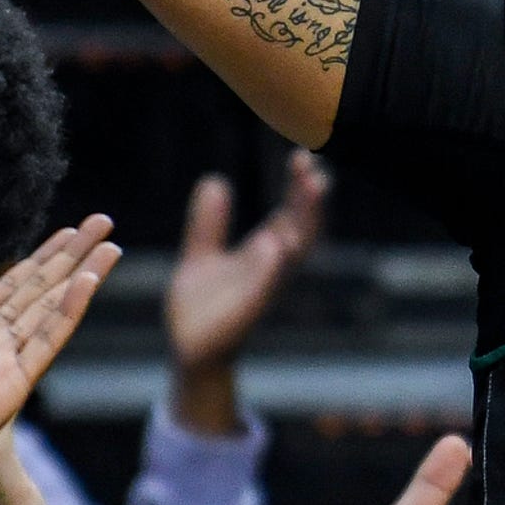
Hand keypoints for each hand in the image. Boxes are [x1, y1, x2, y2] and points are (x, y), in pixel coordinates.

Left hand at [0, 218, 120, 504]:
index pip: (8, 289)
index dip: (37, 259)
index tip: (64, 234)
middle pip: (39, 289)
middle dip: (70, 255)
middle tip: (100, 221)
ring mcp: (5, 364)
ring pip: (51, 308)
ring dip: (81, 274)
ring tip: (109, 243)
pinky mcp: (12, 386)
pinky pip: (46, 341)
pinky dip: (69, 310)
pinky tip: (87, 282)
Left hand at [166, 150, 325, 376]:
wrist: (189, 348)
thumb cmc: (201, 306)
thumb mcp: (200, 253)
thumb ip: (209, 222)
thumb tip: (215, 180)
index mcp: (264, 253)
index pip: (290, 213)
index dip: (297, 187)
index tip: (301, 157)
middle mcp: (272, 267)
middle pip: (301, 227)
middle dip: (310, 199)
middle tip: (315, 169)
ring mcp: (264, 287)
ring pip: (294, 251)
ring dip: (305, 221)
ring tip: (313, 190)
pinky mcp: (249, 308)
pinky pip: (267, 284)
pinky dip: (275, 264)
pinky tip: (278, 241)